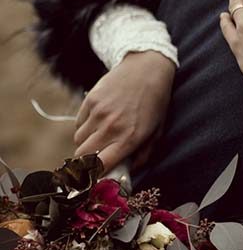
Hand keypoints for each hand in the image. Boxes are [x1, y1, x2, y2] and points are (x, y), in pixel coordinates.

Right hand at [73, 50, 175, 173]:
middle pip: (82, 157)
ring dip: (85, 145)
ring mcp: (99, 112)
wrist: (146, 68)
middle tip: (91, 164)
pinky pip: (78, 124)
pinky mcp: (90, 100)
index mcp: (129, 138)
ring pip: (78, 141)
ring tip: (99, 139)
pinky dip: (84, 129)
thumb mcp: (156, 132)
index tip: (93, 181)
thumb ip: (142, 157)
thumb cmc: (155, 103)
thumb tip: (125, 174)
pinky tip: (97, 123)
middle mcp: (111, 126)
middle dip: (84, 165)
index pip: (99, 167)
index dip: (92, 178)